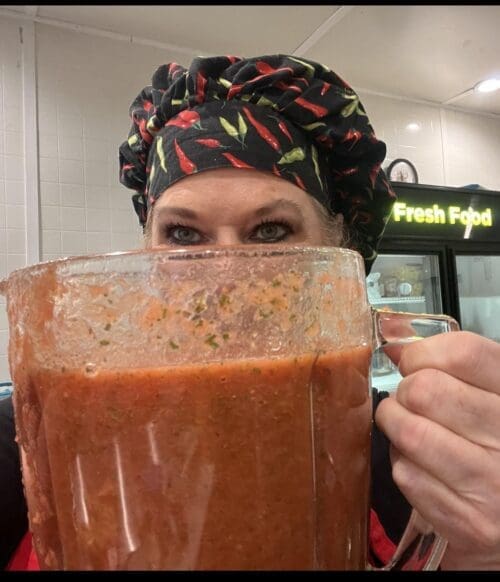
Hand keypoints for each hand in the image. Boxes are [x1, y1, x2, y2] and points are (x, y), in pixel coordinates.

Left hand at [375, 331, 499, 569]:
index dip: (423, 353)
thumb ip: (450, 366)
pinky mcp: (469, 522)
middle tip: (411, 400)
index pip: (463, 353)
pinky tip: (421, 463)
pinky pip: (406, 474)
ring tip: (407, 426)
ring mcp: (493, 484)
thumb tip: (394, 344)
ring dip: (395, 424)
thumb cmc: (494, 444)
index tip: (414, 363)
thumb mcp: (487, 395)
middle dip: (404, 391)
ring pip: (409, 431)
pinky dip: (402, 463)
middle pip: (425, 390)